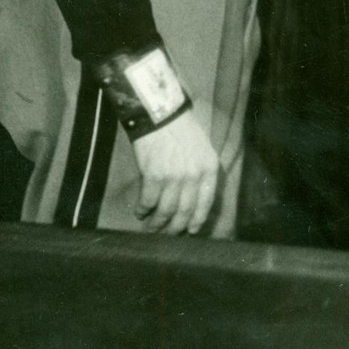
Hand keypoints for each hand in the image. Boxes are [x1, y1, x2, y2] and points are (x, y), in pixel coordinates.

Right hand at [132, 111, 218, 235]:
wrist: (161, 114)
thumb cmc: (182, 130)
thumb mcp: (203, 149)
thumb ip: (201, 173)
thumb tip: (193, 199)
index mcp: (209, 169)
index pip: (205, 204)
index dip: (196, 221)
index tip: (190, 231)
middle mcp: (193, 177)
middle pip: (185, 212)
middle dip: (175, 228)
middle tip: (167, 234)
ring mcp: (174, 178)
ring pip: (166, 212)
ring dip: (157, 224)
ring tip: (151, 228)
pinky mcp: (153, 177)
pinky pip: (148, 202)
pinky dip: (143, 210)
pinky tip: (139, 212)